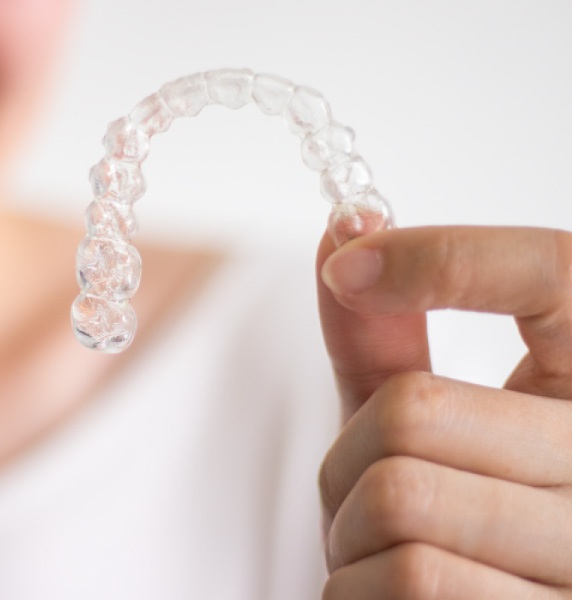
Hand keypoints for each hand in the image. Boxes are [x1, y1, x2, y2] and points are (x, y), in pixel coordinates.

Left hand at [316, 226, 571, 598]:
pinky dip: (355, 590)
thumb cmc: (440, 518)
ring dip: (347, 529)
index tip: (350, 263)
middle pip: (416, 408)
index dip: (446, 256)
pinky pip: (408, 580)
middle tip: (361, 491)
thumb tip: (342, 228)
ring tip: (378, 551)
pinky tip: (388, 598)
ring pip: (400, 497)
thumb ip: (383, 335)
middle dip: (347, 453)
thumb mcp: (414, 421)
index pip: (557, 273)